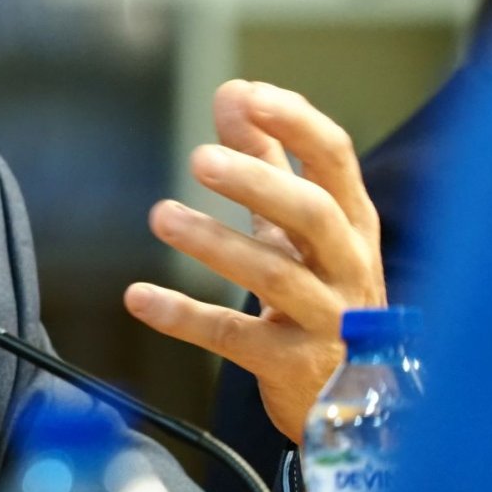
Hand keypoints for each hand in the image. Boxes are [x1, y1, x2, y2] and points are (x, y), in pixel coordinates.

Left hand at [123, 79, 385, 442]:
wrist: (352, 398)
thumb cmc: (322, 292)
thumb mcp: (298, 226)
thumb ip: (268, 159)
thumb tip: (234, 94)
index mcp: (351, 222)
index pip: (335, 159)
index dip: (294, 123)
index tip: (247, 96)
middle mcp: (347, 266)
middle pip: (312, 214)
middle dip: (259, 182)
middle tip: (199, 158)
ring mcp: (326, 319)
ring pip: (275, 275)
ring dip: (214, 243)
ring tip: (160, 215)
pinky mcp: (291, 364)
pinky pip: (234, 338)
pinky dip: (184, 317)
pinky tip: (139, 297)